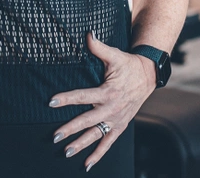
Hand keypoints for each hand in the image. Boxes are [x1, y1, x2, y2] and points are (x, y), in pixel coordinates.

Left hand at [50, 33, 156, 170]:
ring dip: (81, 144)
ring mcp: (116, 119)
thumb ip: (98, 47)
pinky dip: (98, 154)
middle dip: (70, 128)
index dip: (66, 98)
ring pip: (96, 135)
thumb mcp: (115, 55)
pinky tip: (86, 164)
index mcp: (108, 91)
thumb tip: (87, 34)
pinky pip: (108, 143)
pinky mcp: (120, 126)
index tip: (51, 101)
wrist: (148, 76)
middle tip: (55, 136)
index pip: (83, 96)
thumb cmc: (128, 65)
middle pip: (87, 120)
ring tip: (66, 152)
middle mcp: (111, 108)